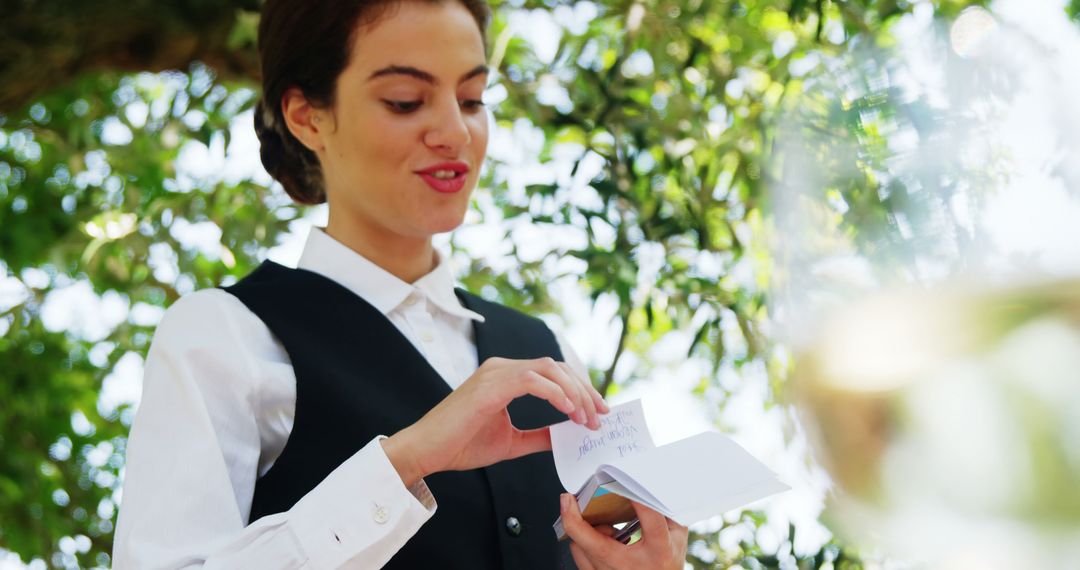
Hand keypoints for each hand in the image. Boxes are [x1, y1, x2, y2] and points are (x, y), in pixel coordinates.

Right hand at [382, 357, 607, 485]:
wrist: (426, 451)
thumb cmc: (461, 444)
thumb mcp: (511, 441)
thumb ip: (539, 436)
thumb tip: (566, 436)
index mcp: (505, 376)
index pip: (553, 372)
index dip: (580, 389)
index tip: (598, 413)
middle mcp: (501, 368)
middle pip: (557, 367)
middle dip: (585, 390)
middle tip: (600, 417)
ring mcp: (495, 373)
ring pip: (549, 369)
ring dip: (575, 393)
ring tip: (586, 418)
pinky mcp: (490, 385)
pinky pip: (532, 380)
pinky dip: (555, 393)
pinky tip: (568, 411)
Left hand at [561, 494, 688, 569]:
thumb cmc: (667, 561)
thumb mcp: (677, 536)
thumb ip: (666, 510)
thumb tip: (649, 483)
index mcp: (659, 551)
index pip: (650, 521)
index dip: (638, 498)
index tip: (624, 480)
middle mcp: (633, 565)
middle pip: (597, 543)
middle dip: (575, 519)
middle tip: (568, 498)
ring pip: (582, 548)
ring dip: (584, 528)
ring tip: (601, 522)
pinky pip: (579, 556)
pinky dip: (582, 541)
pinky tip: (597, 535)